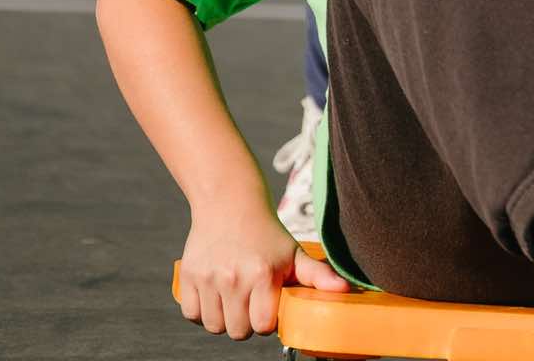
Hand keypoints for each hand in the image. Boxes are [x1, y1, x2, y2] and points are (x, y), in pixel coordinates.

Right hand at [177, 202, 348, 339]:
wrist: (229, 201)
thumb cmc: (266, 232)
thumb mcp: (293, 252)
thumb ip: (318, 275)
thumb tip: (345, 290)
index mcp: (262, 274)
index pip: (262, 326)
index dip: (267, 319)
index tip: (268, 303)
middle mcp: (234, 277)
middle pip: (237, 331)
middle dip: (246, 320)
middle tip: (251, 298)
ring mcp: (209, 277)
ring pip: (214, 326)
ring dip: (224, 317)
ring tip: (234, 294)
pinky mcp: (188, 276)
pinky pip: (192, 314)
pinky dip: (201, 310)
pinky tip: (215, 292)